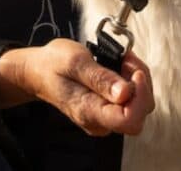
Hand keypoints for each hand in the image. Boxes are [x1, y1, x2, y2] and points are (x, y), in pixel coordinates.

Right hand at [1, 38, 154, 135]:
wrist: (39, 72)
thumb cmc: (53, 64)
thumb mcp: (74, 62)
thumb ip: (100, 78)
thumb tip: (126, 93)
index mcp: (89, 111)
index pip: (129, 120)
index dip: (140, 95)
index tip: (134, 71)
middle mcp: (99, 121)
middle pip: (140, 113)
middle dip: (141, 84)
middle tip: (127, 60)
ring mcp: (104, 117)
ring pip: (140, 106)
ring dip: (138, 80)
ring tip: (123, 60)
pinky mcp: (108, 110)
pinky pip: (132, 101)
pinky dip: (133, 82)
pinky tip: (122, 67)